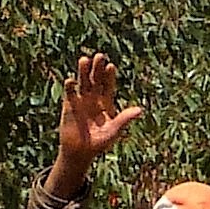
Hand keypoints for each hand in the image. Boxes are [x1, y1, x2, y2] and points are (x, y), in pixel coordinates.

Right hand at [47, 52, 142, 196]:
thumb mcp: (114, 131)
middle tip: (99, 56)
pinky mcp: (69, 106)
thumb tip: (140, 110)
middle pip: (96, 80)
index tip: (111, 66)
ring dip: (83, 72)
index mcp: (107, 103)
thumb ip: (125, 119)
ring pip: (83, 82)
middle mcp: (94, 98)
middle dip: (97, 68)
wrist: (81, 152)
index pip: (109, 86)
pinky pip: (69, 93)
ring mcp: (81, 101)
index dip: (109, 76)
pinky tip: (71, 81)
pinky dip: (70, 86)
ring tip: (84, 60)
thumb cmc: (100, 143)